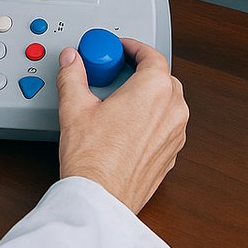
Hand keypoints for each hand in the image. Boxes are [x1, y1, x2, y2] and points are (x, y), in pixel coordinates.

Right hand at [56, 38, 187, 214]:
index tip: (120, 48)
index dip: (134, 48)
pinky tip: (126, 127)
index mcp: (155, 90)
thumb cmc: (93, 159)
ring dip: (148, 97)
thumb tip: (72, 60)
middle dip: (141, 71)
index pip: (152, 55)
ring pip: (168, 104)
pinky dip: (151, 120)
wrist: (101, 199)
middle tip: (116, 73)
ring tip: (119, 101)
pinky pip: (166, 127)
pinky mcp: (171, 156)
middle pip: (163, 78)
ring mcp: (176, 135)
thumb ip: (73, 75)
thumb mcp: (74, 107)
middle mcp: (173, 110)